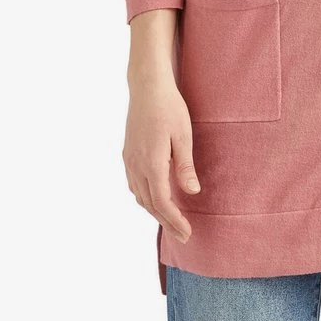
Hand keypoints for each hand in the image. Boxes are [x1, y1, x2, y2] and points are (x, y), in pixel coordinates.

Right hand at [122, 69, 200, 243]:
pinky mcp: (127, 152)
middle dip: (166, 220)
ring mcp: (129, 159)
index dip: (174, 220)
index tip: (187, 233)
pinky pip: (133, 183)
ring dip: (154, 210)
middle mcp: (136, 165)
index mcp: (151, 163)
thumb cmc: (169, 107)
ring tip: (171, 219)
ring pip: (139, 195)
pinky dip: (144, 196)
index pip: (162, 202)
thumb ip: (185, 166)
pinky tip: (154, 196)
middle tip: (183, 234)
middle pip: (149, 203)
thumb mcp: (183, 135)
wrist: (147, 86)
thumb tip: (192, 192)